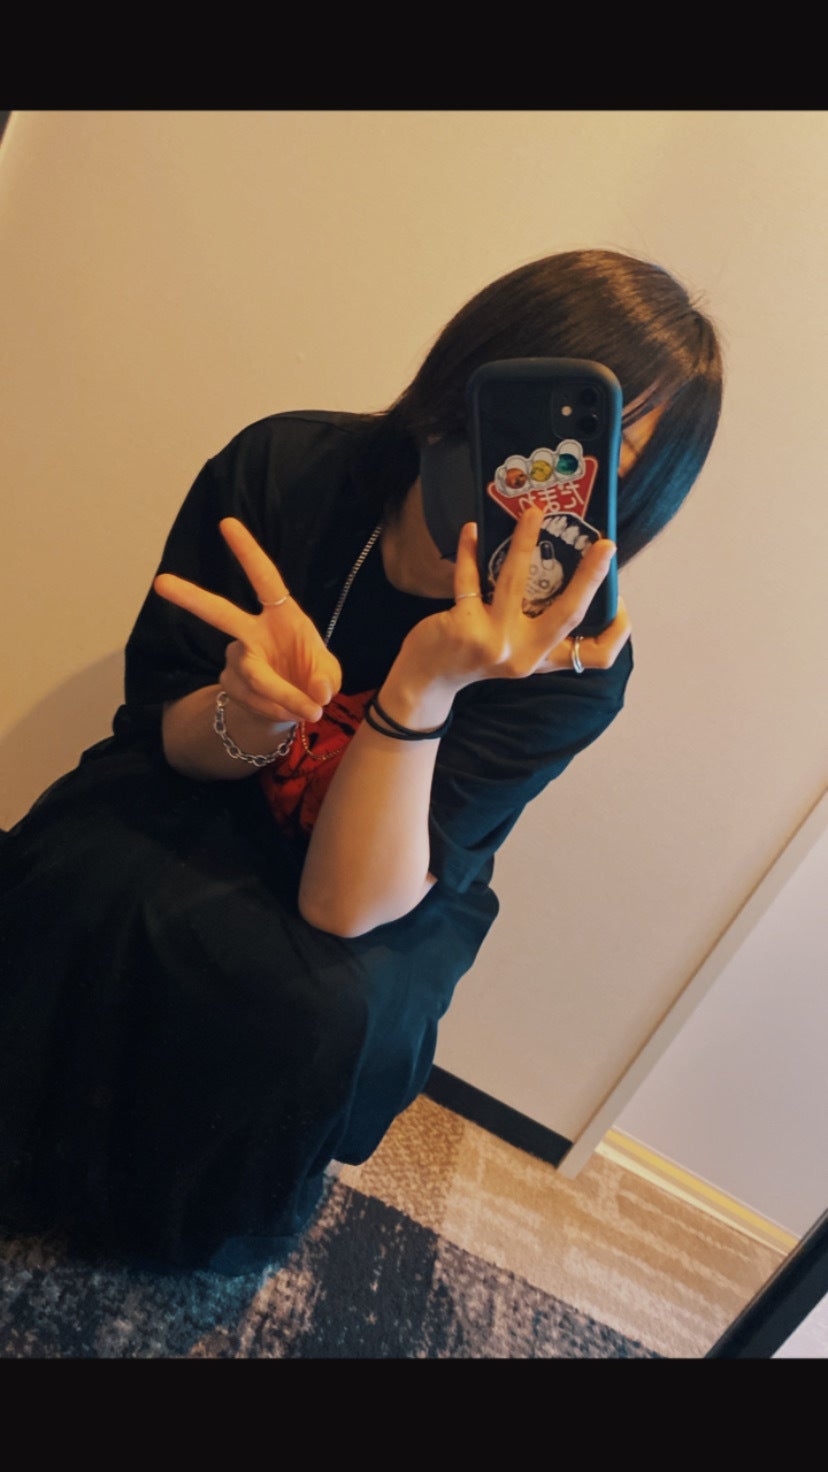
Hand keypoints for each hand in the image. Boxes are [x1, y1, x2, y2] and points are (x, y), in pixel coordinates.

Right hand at [153, 518, 341, 723]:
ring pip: (255, 676)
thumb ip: (327, 679)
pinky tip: (286, 711)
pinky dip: (276, 709)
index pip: (264, 579)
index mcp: (281, 615)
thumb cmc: (312, 677)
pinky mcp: (230, 682)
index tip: (227, 523)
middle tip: (161, 582)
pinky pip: (253, 698)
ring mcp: (237, 657)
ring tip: (308, 710)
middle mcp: (252, 631)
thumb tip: (317, 692)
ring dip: (284, 696)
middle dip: (190, 598)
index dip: (247, 552)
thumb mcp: (330, 675)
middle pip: (219, 613)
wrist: (293, 707)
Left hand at [399, 506, 631, 691]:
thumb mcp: (514, 650)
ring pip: (516, 584)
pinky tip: (471, 530)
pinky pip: (469, 579)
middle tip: (605, 545)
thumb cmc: (475, 656)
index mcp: (541, 659)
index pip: (596, 656)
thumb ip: (537, 624)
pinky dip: (470, 552)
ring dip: (525, 543)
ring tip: (533, 513)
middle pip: (568, 614)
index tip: (622, 599)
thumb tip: (560, 570)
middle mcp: (523, 655)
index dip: (617, 630)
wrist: (427, 680)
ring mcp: (493, 642)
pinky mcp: (463, 627)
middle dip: (590, 578)